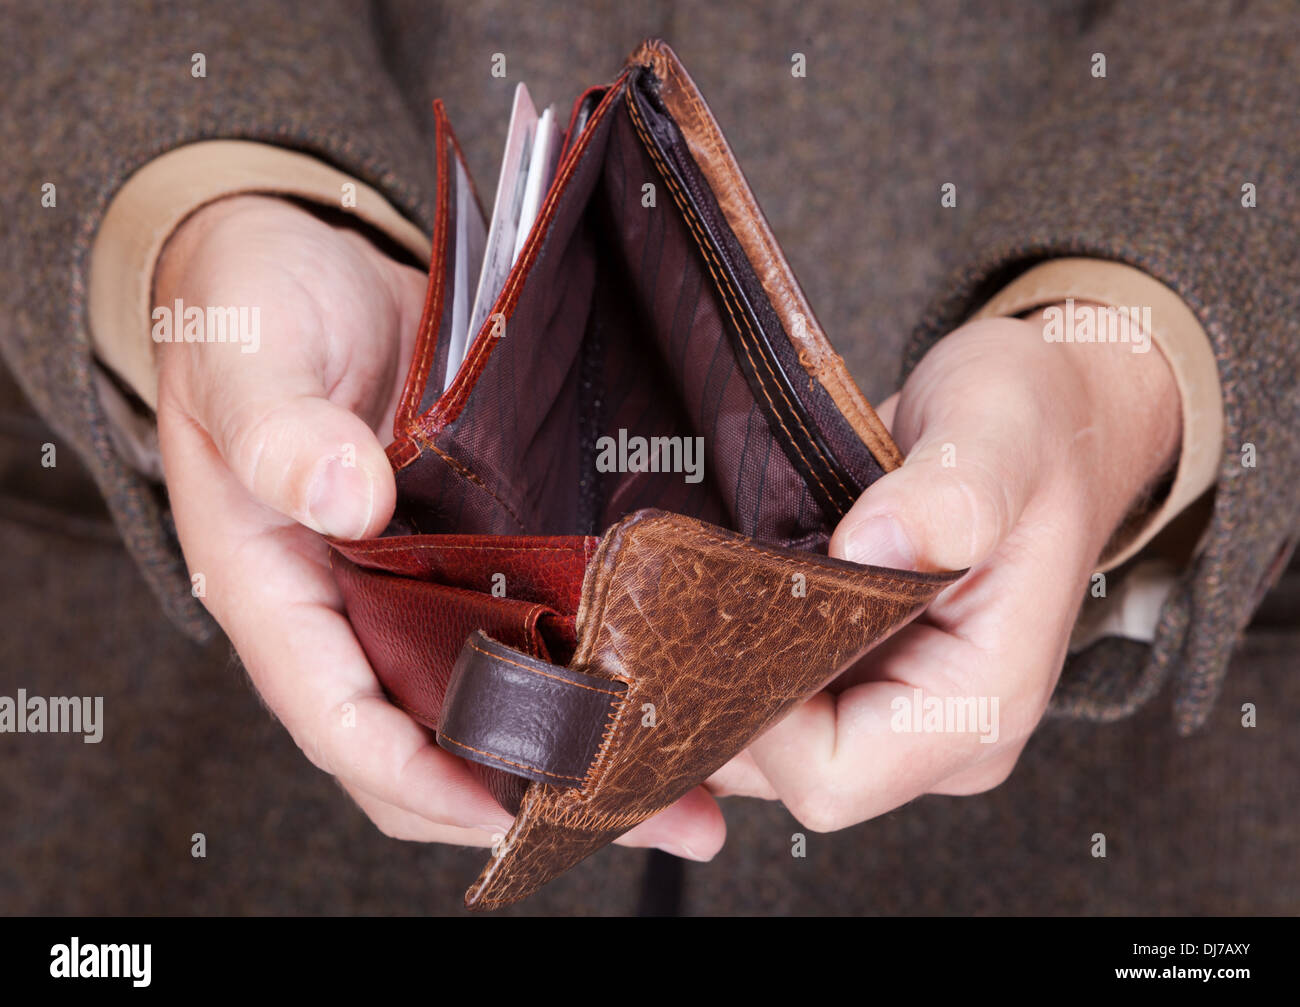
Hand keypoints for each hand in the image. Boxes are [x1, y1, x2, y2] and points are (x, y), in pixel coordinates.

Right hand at [155, 195, 723, 857]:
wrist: (296, 265)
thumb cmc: (246, 312)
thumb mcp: (244, 355)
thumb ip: (276, 430)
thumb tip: (342, 496)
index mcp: (276, 587)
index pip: (334, 713)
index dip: (410, 774)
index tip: (495, 808)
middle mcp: (352, 606)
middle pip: (432, 734)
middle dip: (529, 789)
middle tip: (647, 813)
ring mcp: (419, 581)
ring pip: (495, 693)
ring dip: (582, 740)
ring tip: (690, 776)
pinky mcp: (476, 544)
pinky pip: (531, 623)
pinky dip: (590, 658)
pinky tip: (668, 669)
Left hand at [706, 306, 1180, 826]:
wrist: (1046, 415)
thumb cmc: (1035, 426)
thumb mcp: (1002, 435)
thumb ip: (952, 496)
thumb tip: (871, 546)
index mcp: (981, 704)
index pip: (831, 776)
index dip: (758, 714)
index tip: (722, 616)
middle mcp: (934, 731)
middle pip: (780, 772)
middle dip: (714, 695)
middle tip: (668, 602)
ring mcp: (890, 709)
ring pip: (759, 744)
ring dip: (707, 675)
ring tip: (680, 590)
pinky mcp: (855, 677)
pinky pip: (765, 702)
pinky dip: (719, 659)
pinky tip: (694, 598)